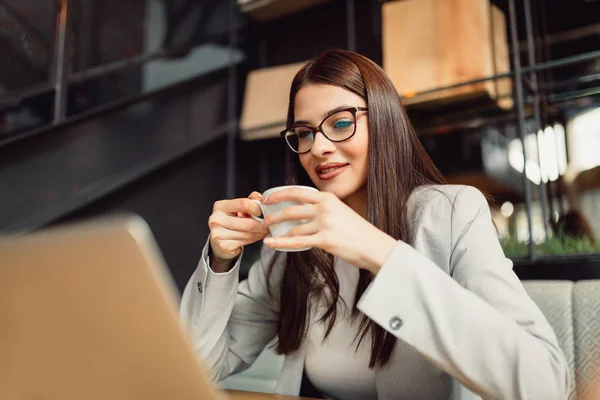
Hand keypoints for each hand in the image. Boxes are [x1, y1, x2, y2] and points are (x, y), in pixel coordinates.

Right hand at [208, 192, 269, 262]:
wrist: (219, 242)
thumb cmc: (231, 221)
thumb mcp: (239, 208)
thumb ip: (250, 200)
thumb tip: (261, 199)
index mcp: (220, 206)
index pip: (244, 204)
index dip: (257, 208)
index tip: (262, 212)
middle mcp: (216, 219)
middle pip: (248, 223)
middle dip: (262, 225)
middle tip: (269, 225)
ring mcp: (218, 234)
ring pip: (248, 234)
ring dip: (260, 233)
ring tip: (263, 230)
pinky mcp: (223, 246)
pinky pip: (245, 242)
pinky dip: (254, 239)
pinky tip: (256, 237)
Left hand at [261, 188, 396, 273]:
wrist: (373, 245)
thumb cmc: (357, 231)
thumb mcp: (340, 210)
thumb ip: (322, 207)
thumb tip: (302, 210)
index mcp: (327, 198)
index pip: (296, 192)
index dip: (278, 195)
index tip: (267, 200)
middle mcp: (325, 208)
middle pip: (290, 210)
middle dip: (272, 216)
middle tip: (263, 221)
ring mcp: (324, 223)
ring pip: (292, 228)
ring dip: (277, 232)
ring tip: (268, 235)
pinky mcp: (325, 239)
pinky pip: (297, 242)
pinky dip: (280, 243)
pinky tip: (270, 244)